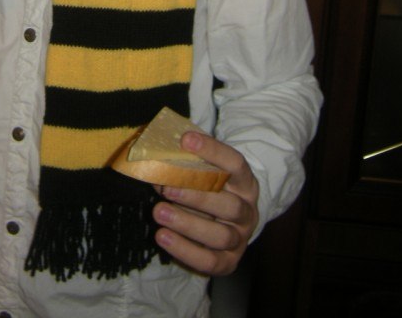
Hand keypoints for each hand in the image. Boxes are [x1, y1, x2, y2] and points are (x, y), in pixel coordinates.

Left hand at [152, 130, 258, 276]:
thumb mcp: (203, 175)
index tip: (186, 140)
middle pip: (230, 205)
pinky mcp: (229, 262)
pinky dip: (185, 250)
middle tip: (167, 188)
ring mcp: (240, 238)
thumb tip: (153, 157)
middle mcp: (248, 211)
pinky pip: (210, 261)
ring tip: (158, 212)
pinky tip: (162, 237)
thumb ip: (184, 166)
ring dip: (188, 223)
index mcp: (245, 183)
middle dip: (197, 196)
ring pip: (221, 235)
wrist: (227, 224)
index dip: (213, 151)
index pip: (235, 164)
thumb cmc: (210, 190)